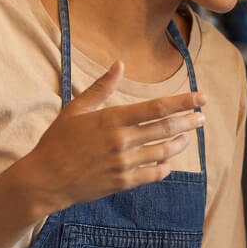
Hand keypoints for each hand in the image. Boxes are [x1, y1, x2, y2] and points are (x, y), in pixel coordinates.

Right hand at [10, 61, 206, 214]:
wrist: (45, 179)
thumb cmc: (58, 141)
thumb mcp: (75, 109)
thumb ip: (102, 87)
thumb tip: (120, 64)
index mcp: (112, 119)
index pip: (156, 108)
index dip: (182, 102)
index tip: (200, 98)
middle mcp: (121, 141)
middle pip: (165, 129)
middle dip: (188, 122)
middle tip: (202, 117)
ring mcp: (123, 164)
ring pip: (163, 152)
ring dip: (179, 144)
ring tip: (187, 137)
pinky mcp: (122, 183)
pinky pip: (153, 175)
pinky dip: (164, 167)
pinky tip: (168, 161)